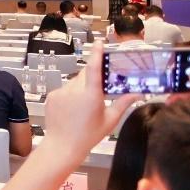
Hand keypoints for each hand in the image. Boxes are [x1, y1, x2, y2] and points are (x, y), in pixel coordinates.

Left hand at [40, 41, 139, 164]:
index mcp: (91, 95)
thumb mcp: (110, 120)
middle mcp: (74, 90)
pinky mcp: (52, 96)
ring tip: (84, 106)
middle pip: (84, 75)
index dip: (96, 54)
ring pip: (74, 82)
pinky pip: (64, 89)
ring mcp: (60, 92)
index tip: (99, 43)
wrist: (62, 146)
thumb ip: (123, 103)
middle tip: (98, 92)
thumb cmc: (88, 136)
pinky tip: (72, 108)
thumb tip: (137, 93)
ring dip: (81, 87)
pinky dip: (70, 94)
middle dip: (92, 79)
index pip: (94, 68)